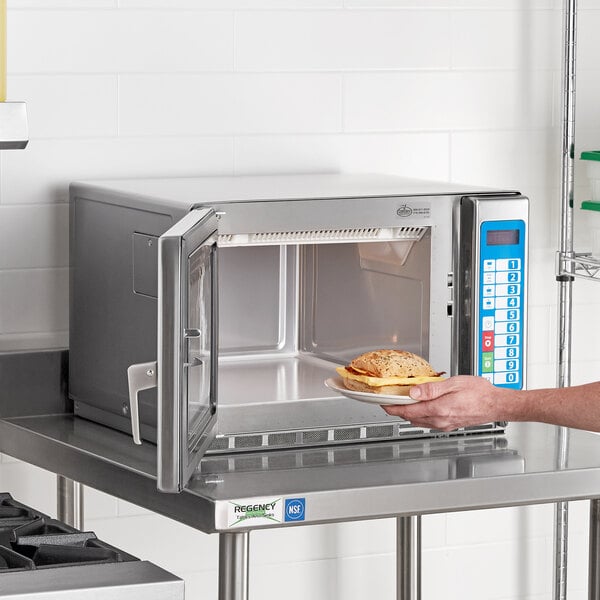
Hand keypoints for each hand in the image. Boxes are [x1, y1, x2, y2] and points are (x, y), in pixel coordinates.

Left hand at [382, 375, 506, 431]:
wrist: (496, 405)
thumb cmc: (480, 392)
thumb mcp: (454, 383)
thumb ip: (431, 388)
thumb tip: (413, 391)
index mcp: (439, 409)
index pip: (407, 411)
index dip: (392, 407)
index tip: (383, 402)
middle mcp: (440, 420)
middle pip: (410, 417)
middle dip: (397, 410)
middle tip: (389, 401)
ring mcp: (444, 424)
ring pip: (418, 421)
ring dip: (407, 413)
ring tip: (401, 403)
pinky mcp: (449, 425)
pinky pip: (428, 423)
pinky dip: (419, 416)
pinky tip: (419, 408)